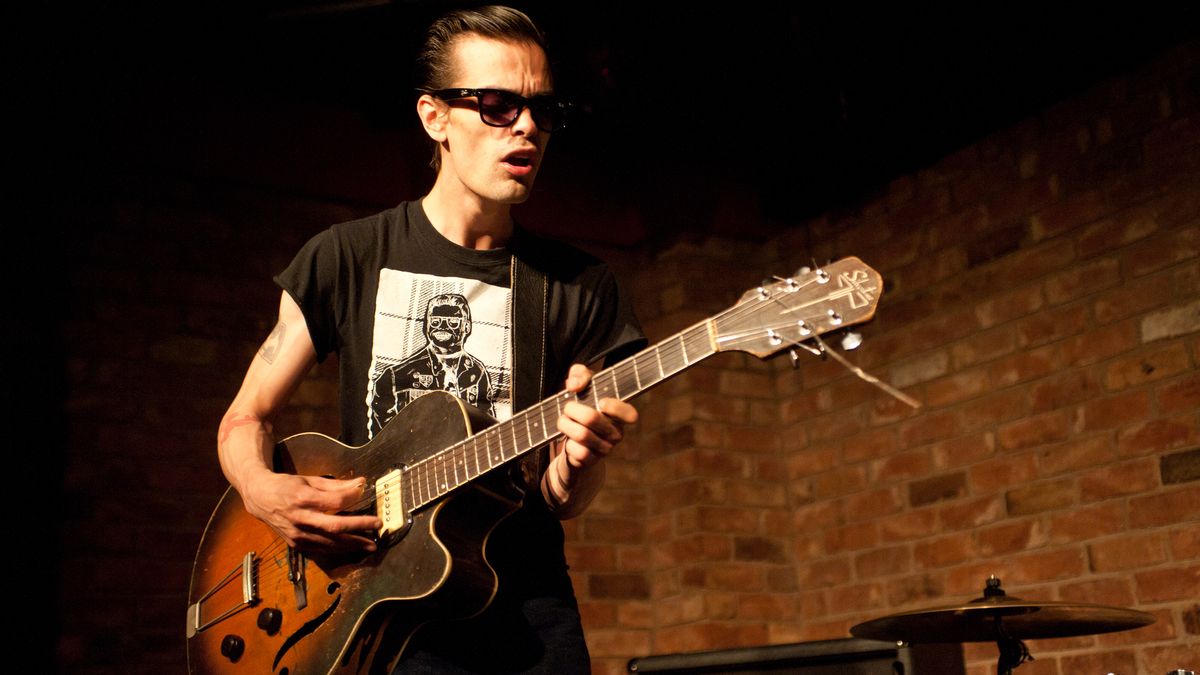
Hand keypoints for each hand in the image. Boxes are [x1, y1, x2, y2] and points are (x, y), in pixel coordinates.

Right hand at [239, 468, 381, 552]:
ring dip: (353, 544)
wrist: (259, 498)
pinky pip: (321, 549)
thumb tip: (360, 484)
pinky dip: (338, 549)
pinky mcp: (296, 544)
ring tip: (371, 544)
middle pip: (334, 526)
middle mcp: (300, 518)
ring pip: (330, 543)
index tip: (364, 492)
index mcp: (303, 498)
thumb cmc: (287, 486)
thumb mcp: (310, 479)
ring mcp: (297, 534)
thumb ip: (336, 485)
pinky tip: (352, 548)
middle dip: (359, 527)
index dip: (352, 498)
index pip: (334, 501)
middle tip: (377, 525)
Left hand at [555, 364, 637, 471]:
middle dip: (572, 409)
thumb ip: (580, 374)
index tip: (600, 401)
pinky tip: (568, 441)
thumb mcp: (582, 385)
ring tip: (563, 421)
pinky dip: (567, 443)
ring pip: (582, 435)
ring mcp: (605, 449)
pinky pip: (576, 451)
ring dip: (565, 424)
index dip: (615, 407)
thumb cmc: (582, 408)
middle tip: (567, 407)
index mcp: (619, 415)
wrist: (573, 442)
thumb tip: (575, 386)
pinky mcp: (591, 461)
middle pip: (592, 418)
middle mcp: (616, 433)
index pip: (631, 414)